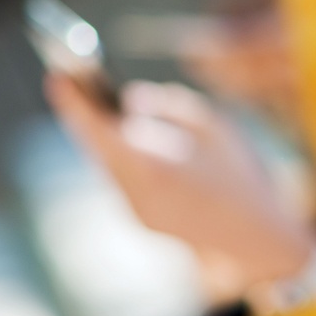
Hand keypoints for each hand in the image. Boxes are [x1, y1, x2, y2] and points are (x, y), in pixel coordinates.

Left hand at [44, 73, 315, 284]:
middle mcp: (134, 192)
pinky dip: (124, 158)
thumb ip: (170, 107)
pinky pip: (124, 180)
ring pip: (110, 165)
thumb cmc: (244, 180)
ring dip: (107, 137)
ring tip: (101, 107)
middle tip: (76, 82)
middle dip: (88, 116)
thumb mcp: (216, 128)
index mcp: (152, 166)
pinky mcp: (143, 221)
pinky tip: (130, 142)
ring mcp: (136, 211)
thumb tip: (131, 100)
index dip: (74, 101)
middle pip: (98, 147)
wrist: (257, 241)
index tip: (57, 75)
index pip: (97, 130)